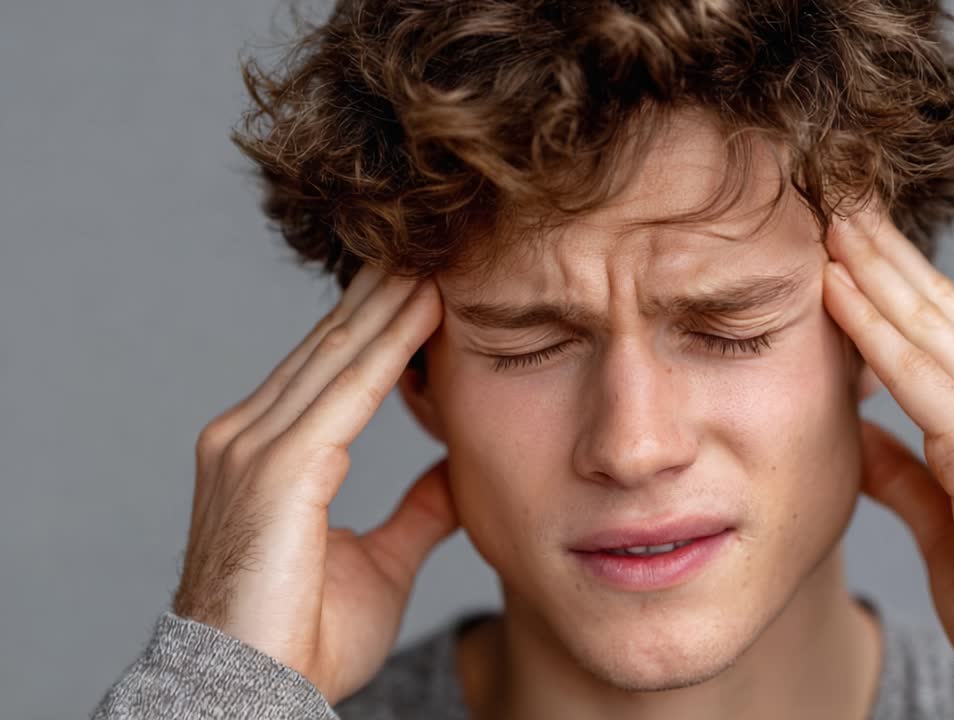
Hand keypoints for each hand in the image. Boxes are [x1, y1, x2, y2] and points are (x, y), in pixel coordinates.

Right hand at [172, 264, 457, 702]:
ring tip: (439, 251)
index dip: (379, 321)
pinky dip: (388, 346)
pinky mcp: (275, 467)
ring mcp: (254, 446)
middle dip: (384, 290)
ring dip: (392, 300)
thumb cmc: (303, 636)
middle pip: (331, 345)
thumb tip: (456, 472)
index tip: (425, 278)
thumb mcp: (381, 560)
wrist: (252, 693)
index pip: (331, 369)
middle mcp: (250, 435)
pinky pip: (345, 391)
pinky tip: (425, 307)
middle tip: (432, 237)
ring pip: (338, 354)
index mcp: (267, 454)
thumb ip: (416, 511)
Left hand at [822, 205, 953, 652]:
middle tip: (835, 197)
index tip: (855, 236)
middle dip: (883, 249)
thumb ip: (904, 464)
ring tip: (826, 220)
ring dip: (870, 268)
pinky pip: (915, 369)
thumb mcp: (944, 510)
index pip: (952, 320)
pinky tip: (833, 287)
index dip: (899, 274)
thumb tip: (857, 427)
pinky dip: (868, 325)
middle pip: (942, 304)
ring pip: (928, 321)